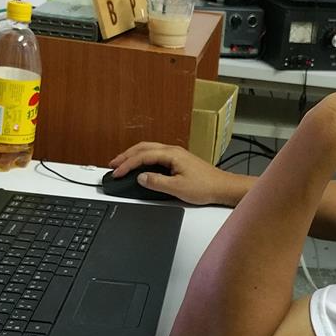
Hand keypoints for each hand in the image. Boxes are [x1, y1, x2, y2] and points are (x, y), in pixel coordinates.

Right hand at [108, 142, 244, 205]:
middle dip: (126, 156)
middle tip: (113, 164)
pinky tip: (140, 165)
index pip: (143, 156)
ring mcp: (176, 154)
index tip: (117, 172)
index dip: (127, 164)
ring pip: (149, 149)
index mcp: (171, 154)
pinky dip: (143, 158)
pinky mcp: (178, 160)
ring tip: (122, 164)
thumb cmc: (205, 186)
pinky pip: (155, 154)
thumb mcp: (177, 188)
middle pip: (143, 148)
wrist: (222, 187)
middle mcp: (173, 150)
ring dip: (134, 156)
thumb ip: (156, 182)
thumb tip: (141, 177)